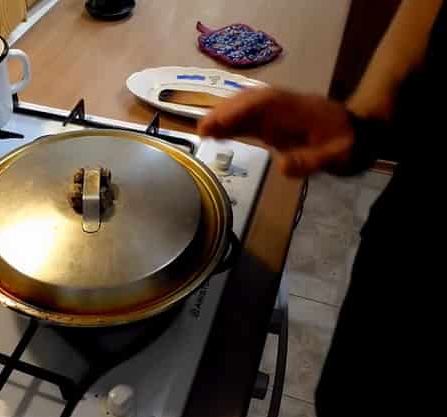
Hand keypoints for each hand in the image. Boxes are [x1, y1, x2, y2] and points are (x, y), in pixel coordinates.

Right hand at [196, 88, 355, 176]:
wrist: (361, 134)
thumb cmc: (350, 145)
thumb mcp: (338, 156)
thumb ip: (312, 161)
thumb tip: (283, 167)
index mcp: (298, 110)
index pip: (265, 102)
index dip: (241, 109)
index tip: (221, 121)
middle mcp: (284, 107)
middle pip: (250, 101)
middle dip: (225, 111)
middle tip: (202, 130)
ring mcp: (278, 114)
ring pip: (246, 108)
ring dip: (224, 117)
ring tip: (202, 133)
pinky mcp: (273, 123)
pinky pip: (248, 120)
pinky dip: (231, 125)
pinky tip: (215, 134)